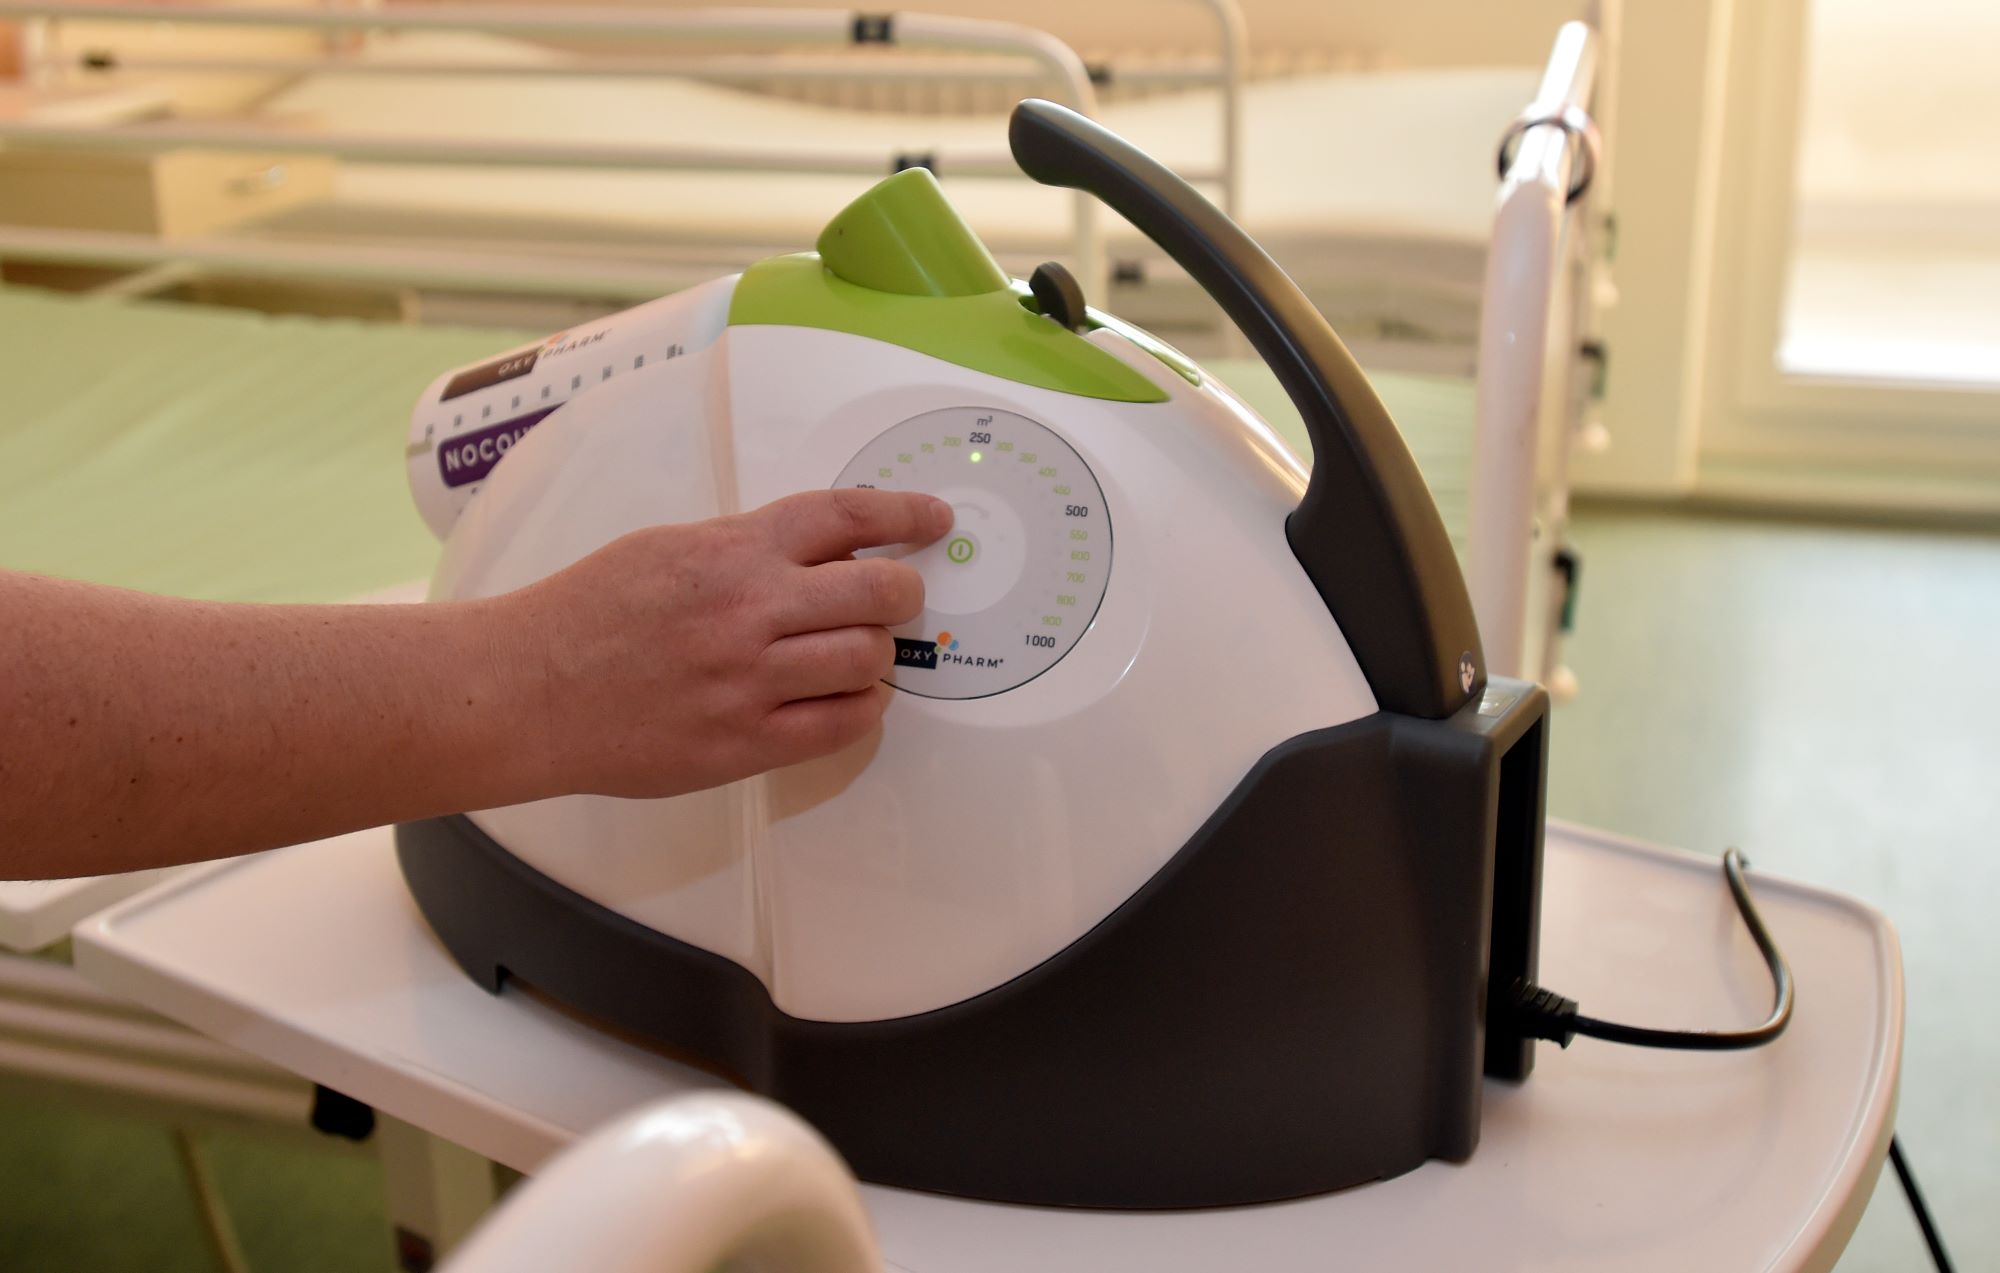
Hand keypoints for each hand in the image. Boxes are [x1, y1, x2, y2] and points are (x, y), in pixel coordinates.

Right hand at [504, 489, 951, 798]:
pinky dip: (861, 711)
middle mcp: (750, 609)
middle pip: (879, 593)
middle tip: (896, 601)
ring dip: (878, 658)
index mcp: (731, 549)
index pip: (845, 516)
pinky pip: (841, 726)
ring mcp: (750, 681)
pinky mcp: (744, 743)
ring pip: (868, 661)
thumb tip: (820, 555)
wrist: (527, 690)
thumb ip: (745, 548)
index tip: (934, 518)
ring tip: (858, 658)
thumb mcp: (667, 548)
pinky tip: (845, 701)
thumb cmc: (588, 614)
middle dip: (902, 594)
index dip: (905, 512)